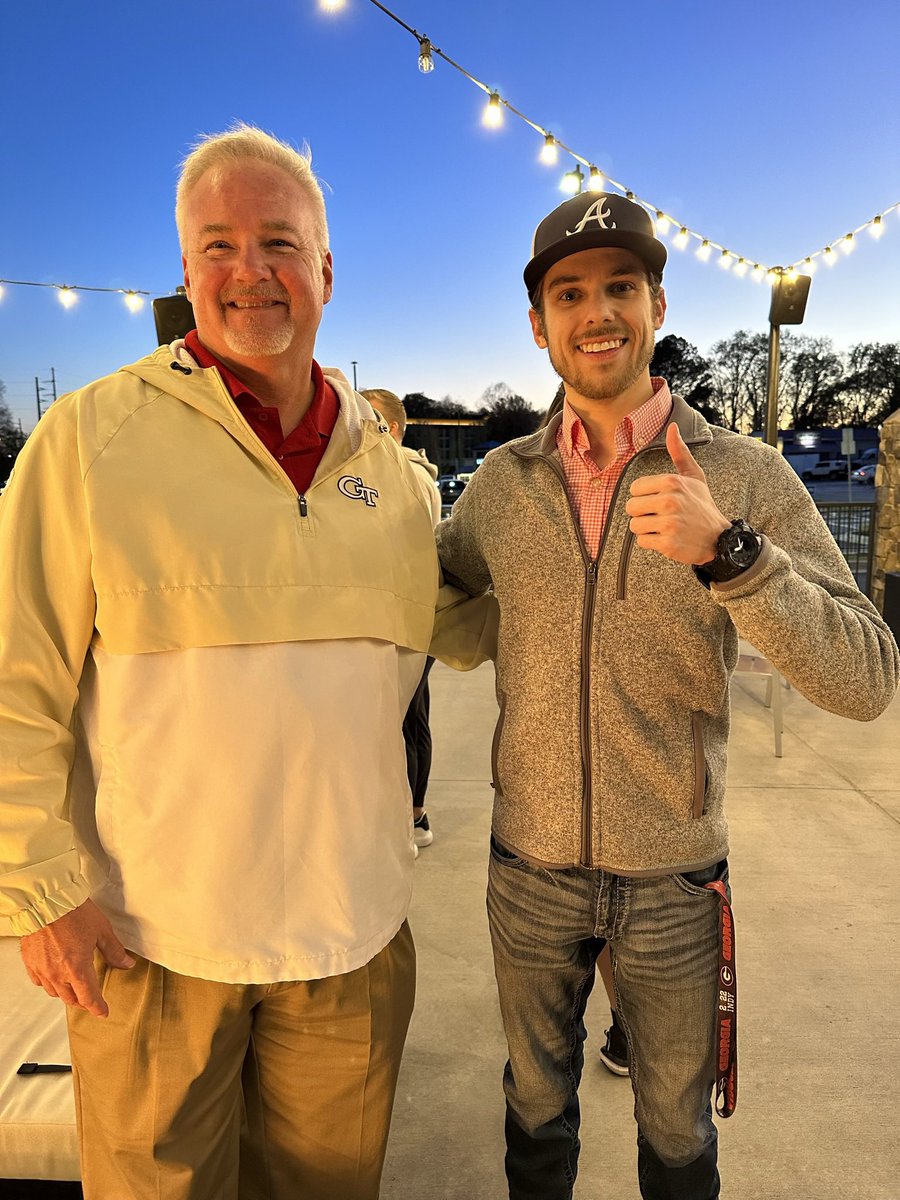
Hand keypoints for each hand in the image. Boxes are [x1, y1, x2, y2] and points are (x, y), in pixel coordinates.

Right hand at [20, 899, 134, 1017]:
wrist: (46, 901)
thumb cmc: (74, 912)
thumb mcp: (102, 931)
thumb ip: (114, 951)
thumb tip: (126, 964)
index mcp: (77, 968)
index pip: (89, 998)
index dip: (97, 1007)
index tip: (103, 1012)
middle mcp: (57, 974)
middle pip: (71, 999)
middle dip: (83, 1001)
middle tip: (91, 999)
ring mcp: (41, 969)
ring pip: (55, 992)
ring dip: (66, 993)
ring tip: (74, 987)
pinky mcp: (30, 962)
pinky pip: (39, 982)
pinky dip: (50, 983)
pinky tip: (55, 976)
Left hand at [625, 424, 729, 564]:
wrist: (719, 538)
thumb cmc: (702, 506)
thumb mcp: (695, 477)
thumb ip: (679, 453)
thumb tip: (673, 427)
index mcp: (672, 482)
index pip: (635, 488)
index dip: (644, 496)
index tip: (659, 500)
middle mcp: (670, 501)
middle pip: (631, 507)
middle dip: (642, 513)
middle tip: (660, 516)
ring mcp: (669, 523)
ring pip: (634, 525)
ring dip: (646, 528)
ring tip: (663, 527)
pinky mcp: (668, 544)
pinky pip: (642, 541)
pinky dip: (651, 542)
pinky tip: (666, 538)